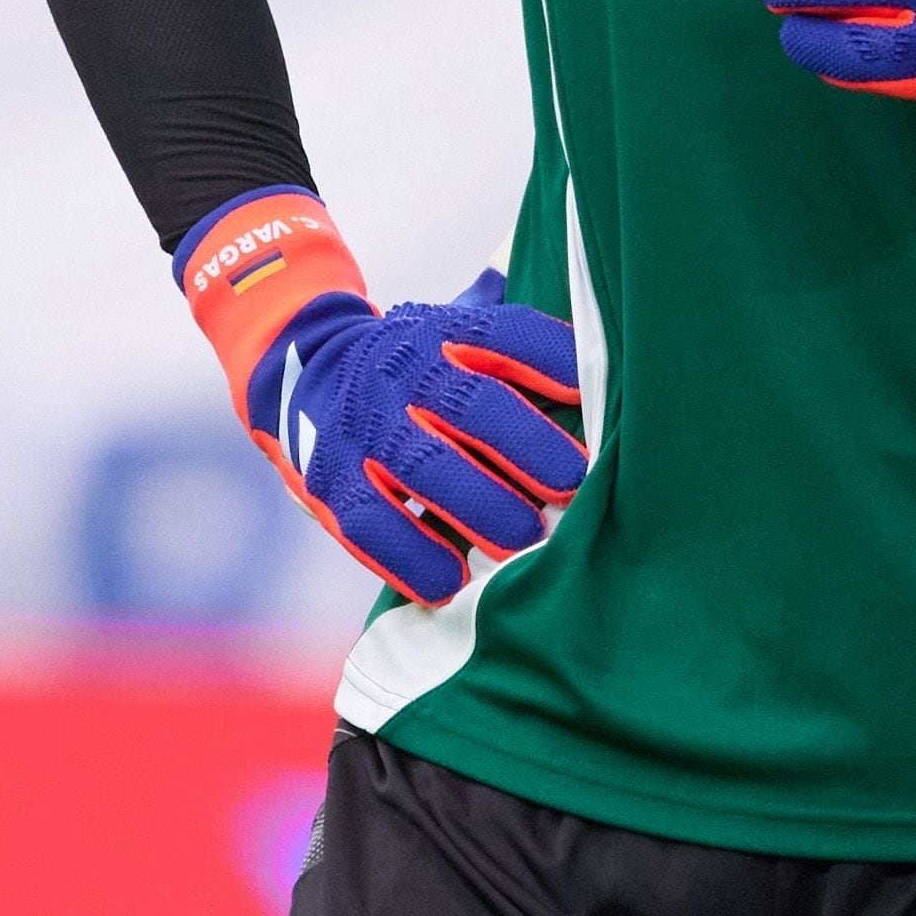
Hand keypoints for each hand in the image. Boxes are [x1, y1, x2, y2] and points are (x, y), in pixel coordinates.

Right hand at [175, 192, 586, 605]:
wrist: (302, 366)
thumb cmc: (423, 367)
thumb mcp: (462, 336)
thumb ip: (526, 351)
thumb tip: (613, 372)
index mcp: (447, 332)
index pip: (508, 336)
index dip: (554, 361)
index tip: (593, 394)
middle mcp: (403, 372)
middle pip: (470, 404)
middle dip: (525, 445)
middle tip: (571, 485)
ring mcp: (363, 427)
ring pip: (422, 467)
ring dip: (477, 506)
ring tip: (523, 542)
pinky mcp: (328, 482)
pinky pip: (367, 524)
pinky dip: (408, 556)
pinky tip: (448, 582)